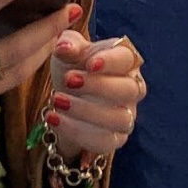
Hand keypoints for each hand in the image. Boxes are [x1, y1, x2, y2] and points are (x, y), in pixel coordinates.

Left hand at [46, 33, 145, 159]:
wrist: (67, 98)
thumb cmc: (73, 66)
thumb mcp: (68, 51)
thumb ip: (68, 45)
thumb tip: (63, 46)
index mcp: (124, 61)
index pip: (127, 58)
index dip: (111, 61)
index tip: (89, 63)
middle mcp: (132, 88)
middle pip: (129, 89)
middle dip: (99, 86)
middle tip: (68, 80)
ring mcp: (127, 116)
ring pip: (120, 119)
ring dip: (87, 111)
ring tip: (57, 101)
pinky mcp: (115, 139)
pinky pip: (105, 142)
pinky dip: (78, 132)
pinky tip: (55, 119)